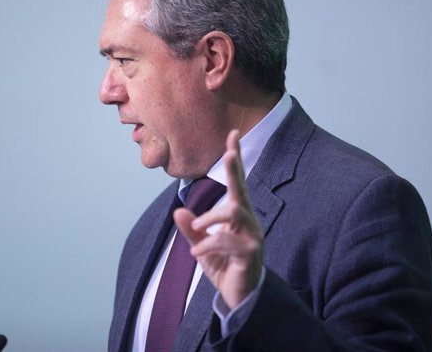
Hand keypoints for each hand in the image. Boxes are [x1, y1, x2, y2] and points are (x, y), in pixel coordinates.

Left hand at [174, 129, 263, 308]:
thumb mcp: (202, 246)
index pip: (238, 182)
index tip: (234, 134)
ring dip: (210, 218)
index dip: (236, 158)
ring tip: (197, 230)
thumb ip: (192, 230)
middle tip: (229, 152)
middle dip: (235, 170)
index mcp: (238, 215)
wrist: (240, 297)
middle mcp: (249, 221)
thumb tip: (178, 211)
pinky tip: (197, 253)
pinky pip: (227, 241)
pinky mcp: (251, 253)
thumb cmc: (225, 266)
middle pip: (242, 190)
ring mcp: (253, 236)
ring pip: (233, 213)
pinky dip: (208, 244)